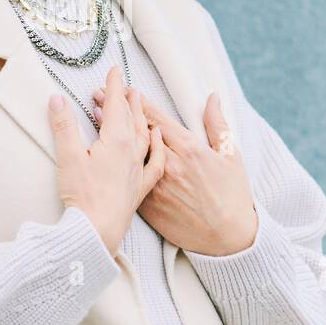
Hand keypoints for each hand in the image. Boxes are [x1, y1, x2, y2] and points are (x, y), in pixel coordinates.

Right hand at [49, 65, 166, 256]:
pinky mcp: (140, 187)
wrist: (98, 230)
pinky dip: (158, 146)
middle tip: (123, 85)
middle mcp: (131, 151)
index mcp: (115, 140)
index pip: (116, 105)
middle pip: (131, 117)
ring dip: (140, 117)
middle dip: (126, 98)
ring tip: (139, 105)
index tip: (114, 70)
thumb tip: (57, 99)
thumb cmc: (83, 195)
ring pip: (144, 135)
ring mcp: (138, 169)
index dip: (113, 86)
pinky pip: (155, 161)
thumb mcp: (68, 156)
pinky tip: (157, 139)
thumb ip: (63, 125)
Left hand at [93, 86, 256, 255]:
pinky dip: (113, 162)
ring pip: (127, 153)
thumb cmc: (232, 195)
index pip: (156, 117)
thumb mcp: (230, 156)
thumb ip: (217, 124)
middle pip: (136, 131)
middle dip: (115, 109)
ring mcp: (156, 186)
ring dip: (109, 133)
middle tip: (96, 94)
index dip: (136, 99)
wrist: (226, 239)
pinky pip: (127, 180)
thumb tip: (211, 97)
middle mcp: (169, 164)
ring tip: (93, 116)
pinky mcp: (148, 205)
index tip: (121, 86)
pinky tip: (100, 151)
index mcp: (188, 149)